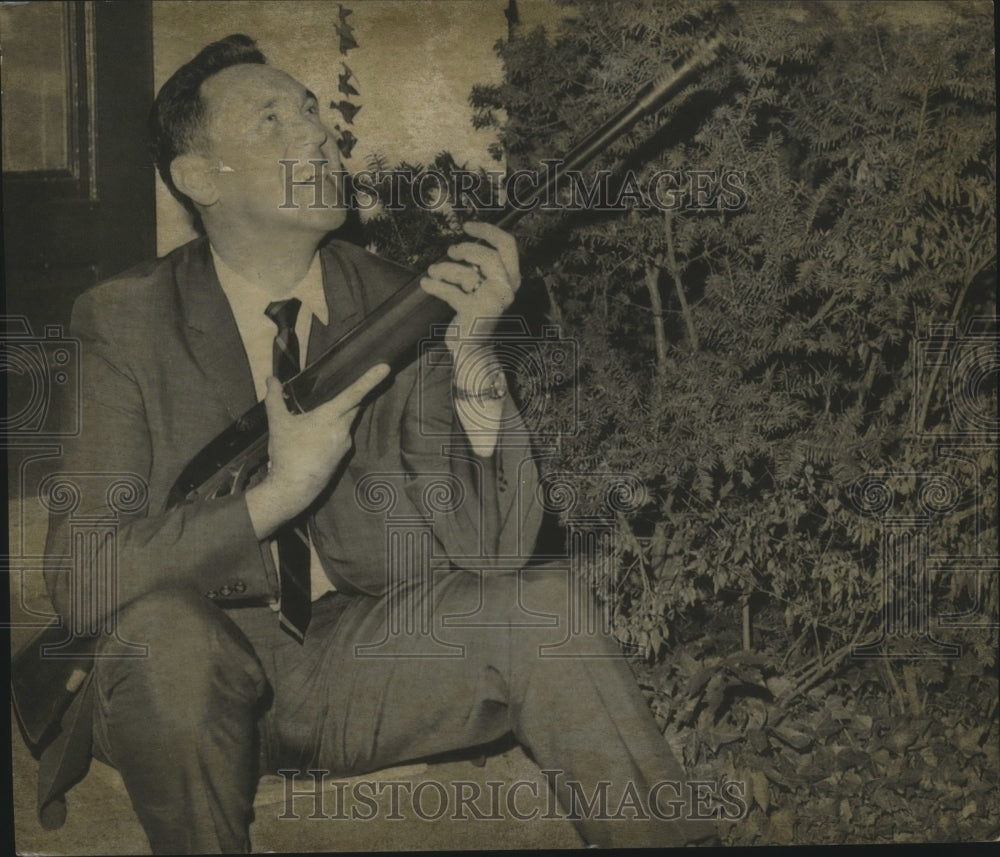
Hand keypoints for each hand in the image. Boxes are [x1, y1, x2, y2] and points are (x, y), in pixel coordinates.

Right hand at [245, 363, 388, 537]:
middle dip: (349, 397)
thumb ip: (275, 398)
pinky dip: (333, 430)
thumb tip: (270, 379)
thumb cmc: (286, 454)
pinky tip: (316, 437)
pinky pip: (341, 435)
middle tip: (339, 391)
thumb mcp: (277, 423)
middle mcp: (343, 429)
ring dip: (337, 415)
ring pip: (346, 421)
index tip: (385, 367)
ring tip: (315, 420)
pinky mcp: (342, 455)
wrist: (293, 489)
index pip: (354, 393)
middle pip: (352, 406)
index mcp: (330, 417)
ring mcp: (344, 444)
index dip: (370, 379)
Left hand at [420, 221, 520, 346]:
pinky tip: (426, 283)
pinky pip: (453, 293)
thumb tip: (460, 246)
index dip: (487, 230)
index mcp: (512, 278)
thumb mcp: (483, 286)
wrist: (473, 348)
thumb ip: (479, 266)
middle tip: (450, 252)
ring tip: (432, 271)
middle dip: (466, 249)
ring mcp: (494, 302)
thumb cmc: (474, 312)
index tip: (467, 226)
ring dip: (445, 270)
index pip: (508, 245)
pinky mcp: (476, 313)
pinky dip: (436, 286)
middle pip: (489, 256)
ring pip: (469, 275)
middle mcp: (508, 289)